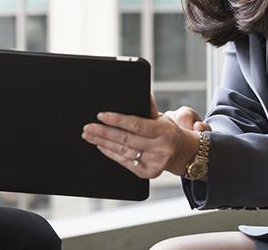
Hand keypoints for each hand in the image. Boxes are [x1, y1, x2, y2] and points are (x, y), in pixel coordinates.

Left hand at [81, 95, 206, 178]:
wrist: (180, 153)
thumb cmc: (166, 131)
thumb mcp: (162, 117)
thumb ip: (149, 107)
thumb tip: (143, 94)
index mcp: (164, 131)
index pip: (136, 124)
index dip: (118, 120)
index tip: (101, 115)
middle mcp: (160, 148)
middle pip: (126, 139)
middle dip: (104, 132)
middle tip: (88, 127)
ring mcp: (154, 163)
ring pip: (123, 151)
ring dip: (103, 143)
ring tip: (89, 135)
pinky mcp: (147, 173)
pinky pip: (124, 162)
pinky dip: (110, 153)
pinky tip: (100, 146)